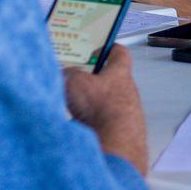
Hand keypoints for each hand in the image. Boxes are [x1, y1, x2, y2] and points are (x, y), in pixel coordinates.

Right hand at [62, 46, 147, 172]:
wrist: (116, 144)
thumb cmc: (101, 108)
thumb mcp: (75, 82)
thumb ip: (67, 73)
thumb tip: (63, 73)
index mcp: (120, 74)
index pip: (120, 54)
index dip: (110, 47)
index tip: (101, 46)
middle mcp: (127, 92)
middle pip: (111, 80)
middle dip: (94, 78)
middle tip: (76, 77)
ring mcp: (126, 113)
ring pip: (106, 102)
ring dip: (91, 103)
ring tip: (71, 104)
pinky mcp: (120, 131)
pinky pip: (102, 123)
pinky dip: (90, 123)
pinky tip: (76, 126)